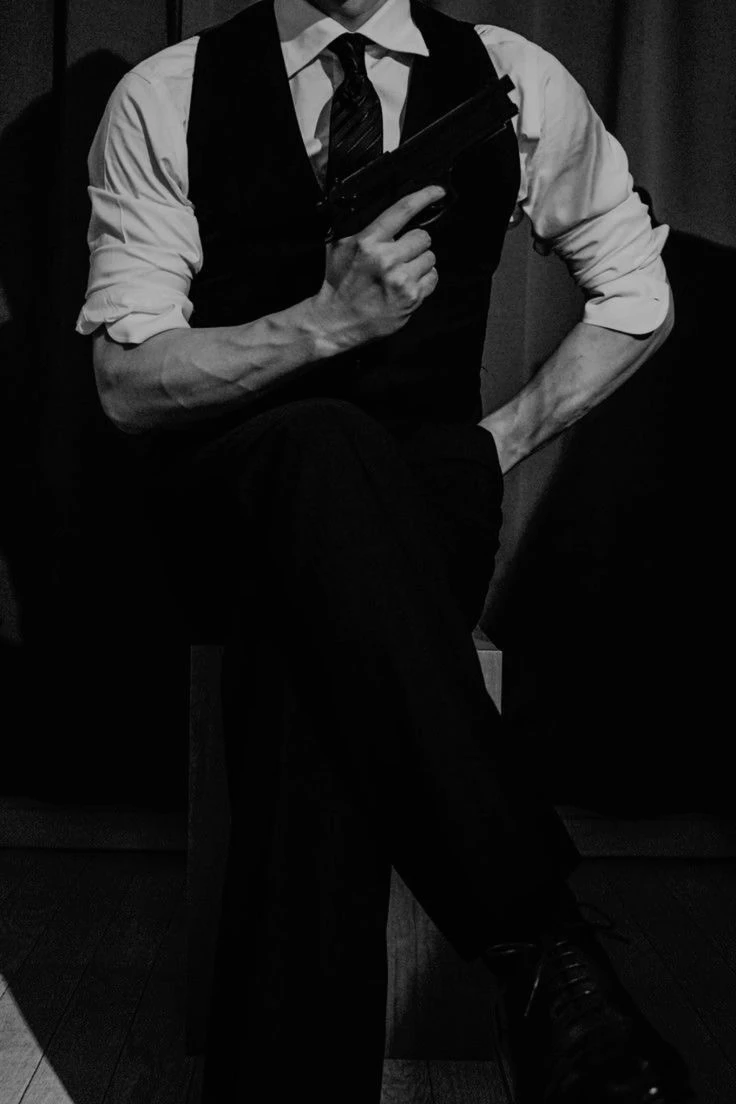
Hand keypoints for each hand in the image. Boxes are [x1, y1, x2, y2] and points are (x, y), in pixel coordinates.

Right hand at [309, 185, 443, 350]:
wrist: (337, 320)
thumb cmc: (338, 281)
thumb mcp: (339, 245)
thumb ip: (360, 225)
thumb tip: (382, 205)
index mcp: (368, 241)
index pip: (403, 209)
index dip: (425, 196)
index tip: (438, 191)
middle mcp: (386, 259)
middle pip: (423, 237)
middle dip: (414, 243)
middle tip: (400, 255)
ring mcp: (401, 280)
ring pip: (430, 257)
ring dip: (419, 262)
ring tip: (401, 272)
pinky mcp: (411, 298)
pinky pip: (433, 278)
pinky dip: (424, 280)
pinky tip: (407, 285)